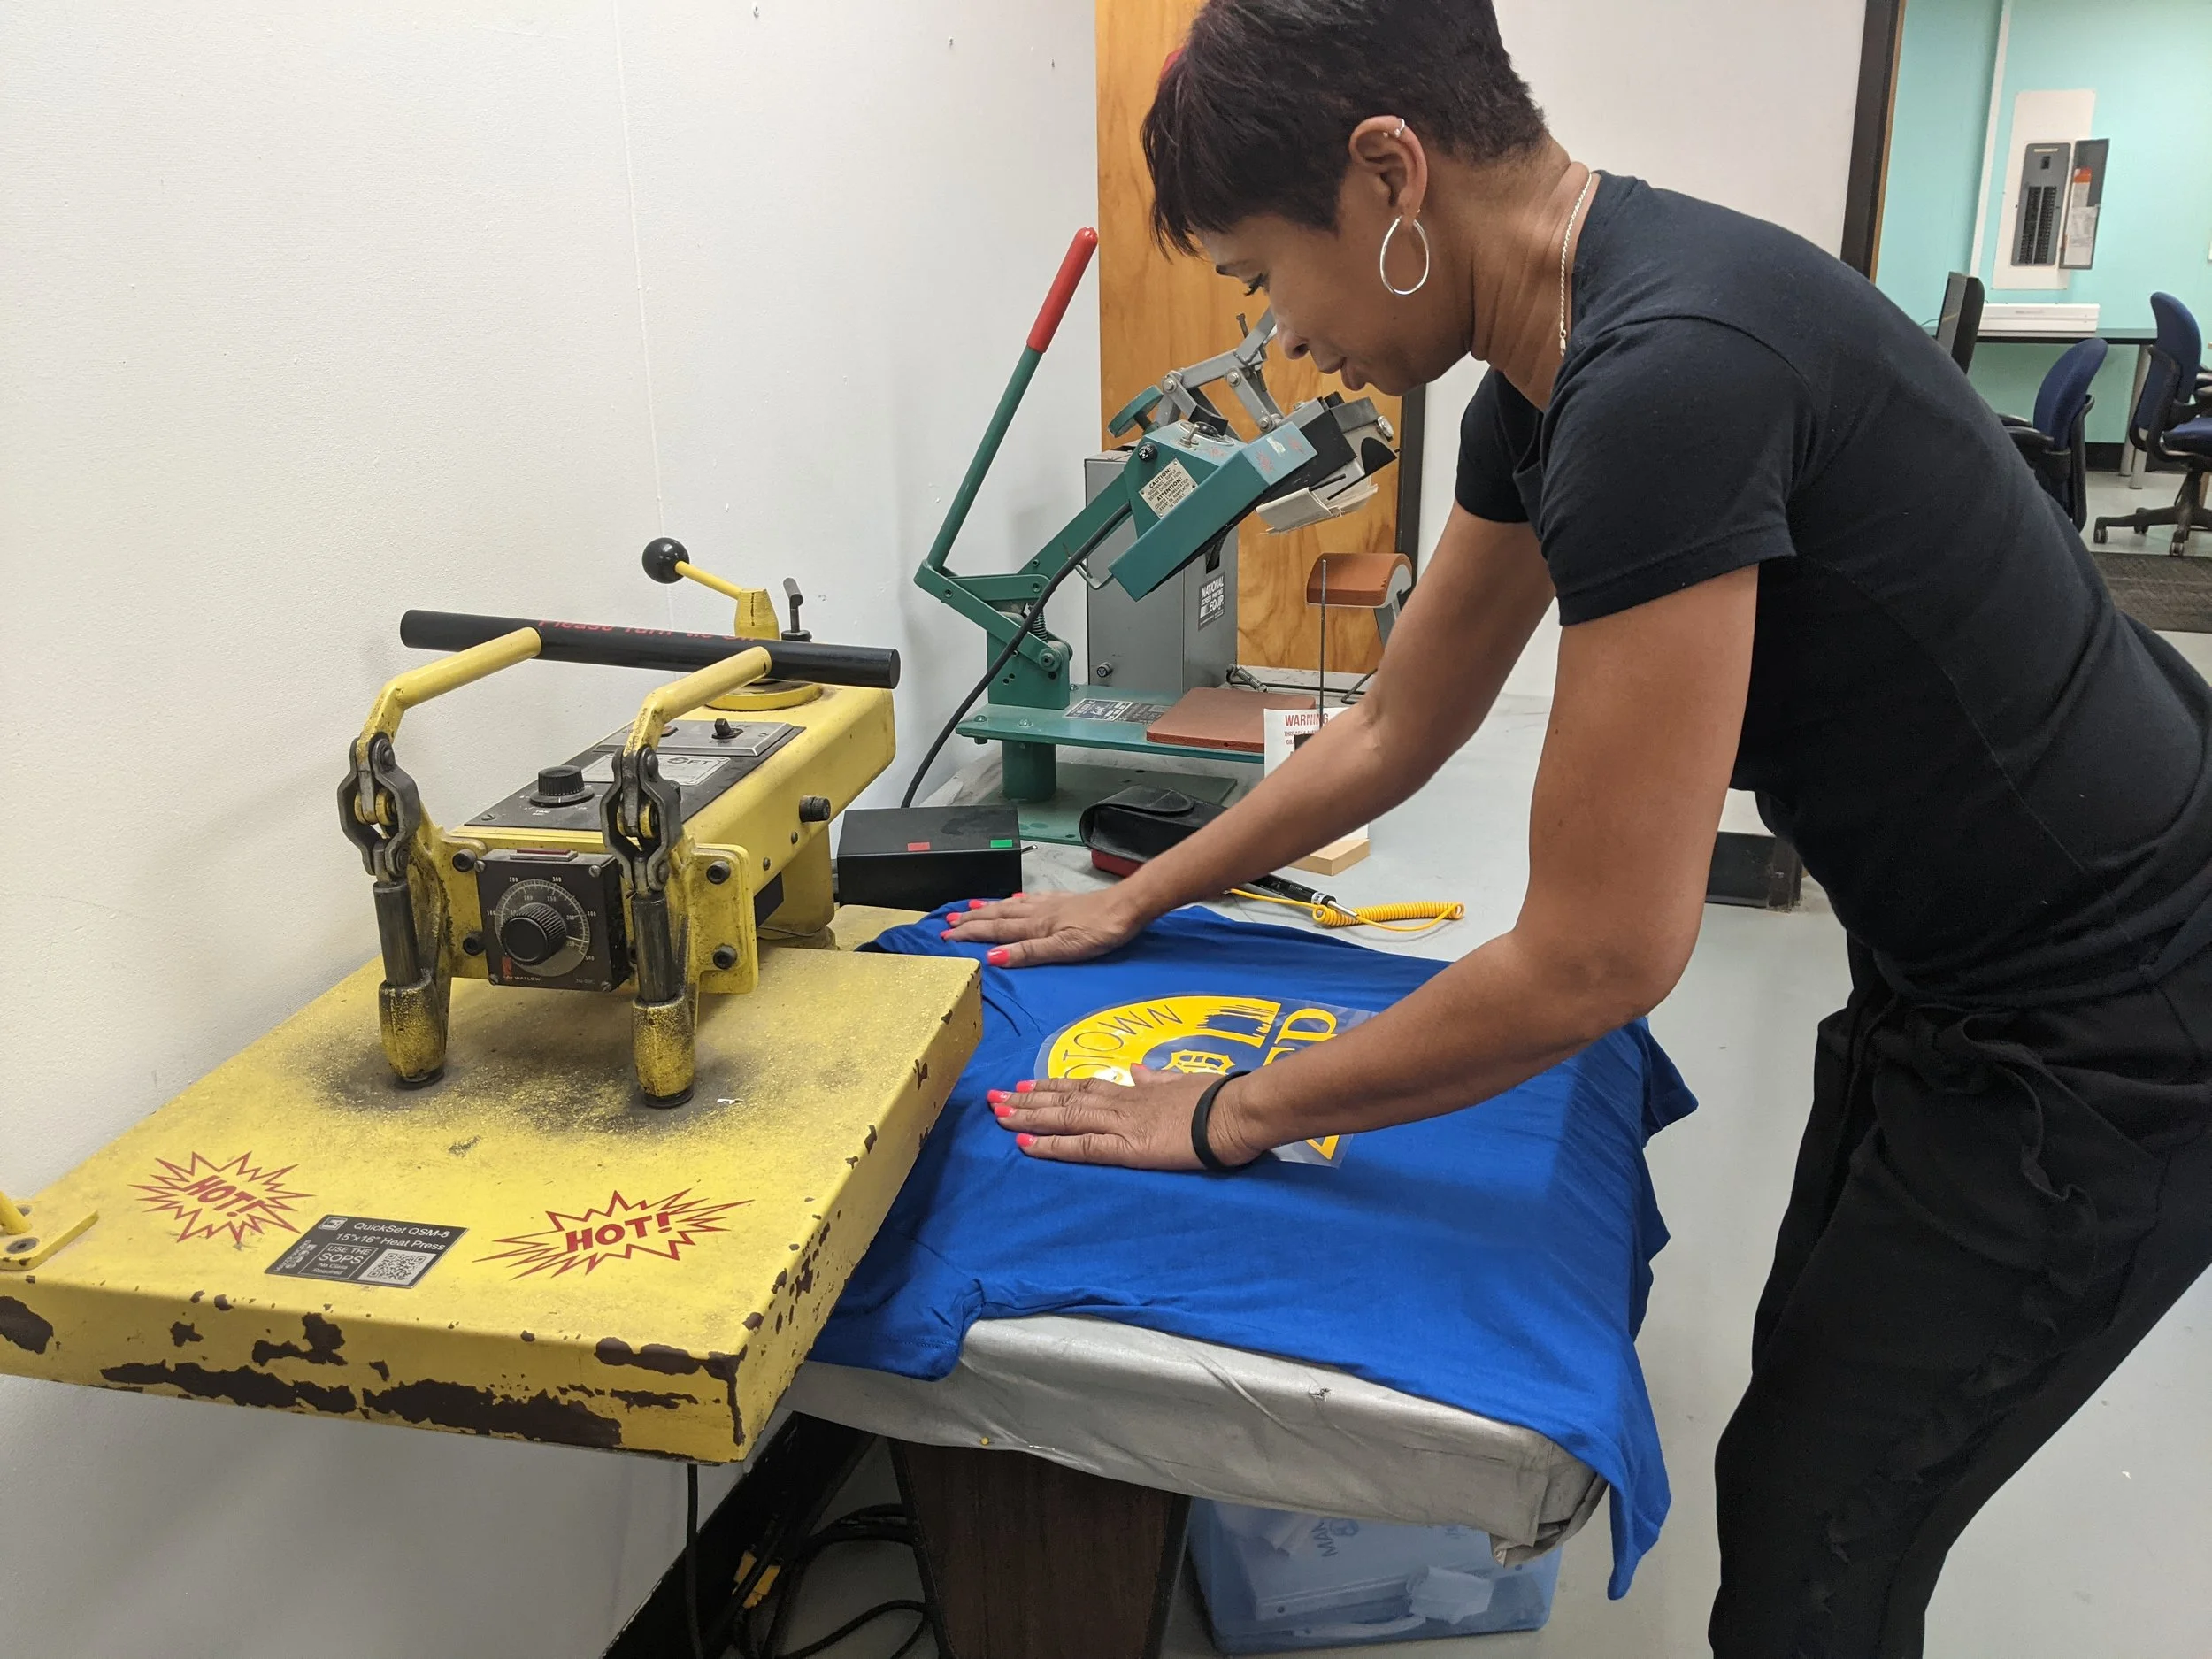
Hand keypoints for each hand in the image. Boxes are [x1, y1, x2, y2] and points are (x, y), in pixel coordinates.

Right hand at [939, 888, 1148, 967]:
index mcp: (1035, 925)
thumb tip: (992, 957)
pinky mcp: (1063, 900)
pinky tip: (1014, 898)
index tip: (946, 937)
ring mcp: (1050, 904)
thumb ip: (1028, 953)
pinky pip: (1029, 899)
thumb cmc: (1102, 931)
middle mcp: (1037, 912)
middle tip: (948, 922)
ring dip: (988, 908)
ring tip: (970, 907)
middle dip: (971, 919)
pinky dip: (1015, 900)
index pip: (994, 930)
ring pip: (1010, 905)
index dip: (969, 933)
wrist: (1129, 906)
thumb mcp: (1064, 948)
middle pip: (997, 915)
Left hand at [984, 1066, 1263, 1169]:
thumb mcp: (1182, 1081)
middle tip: (993, 1097)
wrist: (1233, 1112)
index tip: (1024, 1085)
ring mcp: (1120, 1124)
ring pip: (1064, 1118)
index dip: (1051, 1087)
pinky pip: (1081, 1147)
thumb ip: (1156, 1079)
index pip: (1083, 1087)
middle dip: (1026, 1100)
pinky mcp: (1127, 1148)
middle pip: (1064, 1099)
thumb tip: (1138, 1070)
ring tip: (998, 1113)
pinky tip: (1026, 1145)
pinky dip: (1051, 1145)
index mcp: (1135, 1090)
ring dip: (1028, 1116)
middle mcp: (1120, 1103)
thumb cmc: (1216, 1098)